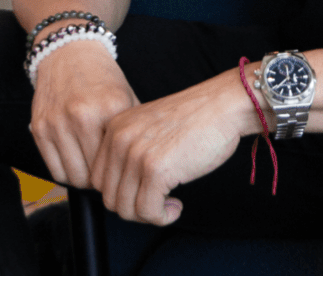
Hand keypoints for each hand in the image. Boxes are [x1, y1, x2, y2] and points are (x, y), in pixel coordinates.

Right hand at [27, 40, 138, 188]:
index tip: (123, 172)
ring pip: (72, 176)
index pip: (117, 162)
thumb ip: (134, 131)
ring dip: (83, 179)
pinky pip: (54, 170)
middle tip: (107, 175)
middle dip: (101, 181)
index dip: (121, 173)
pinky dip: (66, 172)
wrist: (70, 52)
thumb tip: (144, 168)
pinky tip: (76, 162)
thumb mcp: (126, 98)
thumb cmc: (103, 79)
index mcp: (109, 107)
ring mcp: (57, 122)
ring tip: (92, 169)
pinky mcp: (39, 127)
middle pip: (93, 175)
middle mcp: (81, 114)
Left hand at [89, 70, 254, 225]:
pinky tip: (176, 206)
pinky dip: (162, 217)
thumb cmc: (195, 119)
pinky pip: (148, 211)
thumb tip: (121, 192)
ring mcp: (136, 154)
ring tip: (168, 204)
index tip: (144, 193)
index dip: (121, 193)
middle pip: (108, 197)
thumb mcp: (149, 127)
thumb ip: (130, 151)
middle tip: (158, 203)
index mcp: (115, 127)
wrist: (224, 105)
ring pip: (125, 208)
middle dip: (134, 207)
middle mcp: (119, 139)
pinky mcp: (156, 170)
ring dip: (148, 215)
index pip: (98, 179)